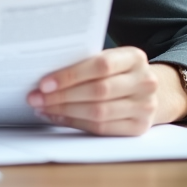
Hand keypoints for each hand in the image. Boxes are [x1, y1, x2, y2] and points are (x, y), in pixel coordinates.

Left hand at [25, 47, 186, 135]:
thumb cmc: (119, 72)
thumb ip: (86, 64)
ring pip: (98, 112)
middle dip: (62, 96)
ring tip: (43, 108)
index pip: (100, 65)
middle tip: (36, 98)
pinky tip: (58, 117)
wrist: (150, 91)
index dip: (70, 75)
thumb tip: (46, 76)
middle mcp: (145, 82)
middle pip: (98, 91)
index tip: (44, 83)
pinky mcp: (139, 128)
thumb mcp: (111, 60)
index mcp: (135, 57)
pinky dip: (75, 123)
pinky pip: (102, 128)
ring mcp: (145, 107)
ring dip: (64, 111)